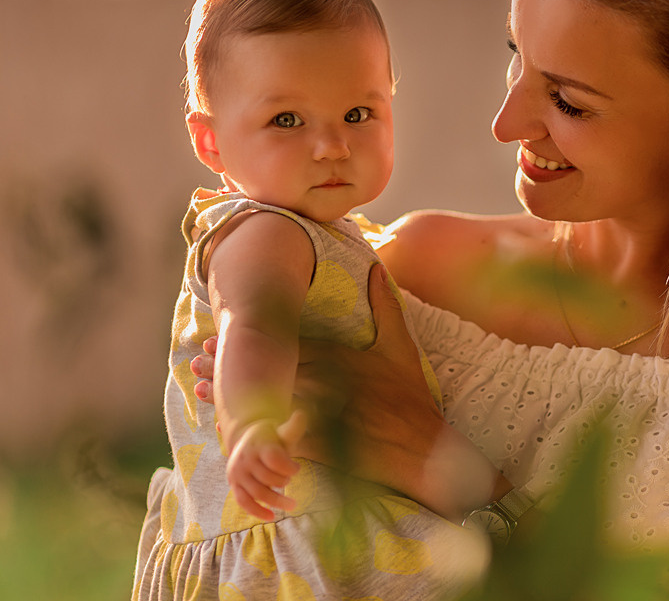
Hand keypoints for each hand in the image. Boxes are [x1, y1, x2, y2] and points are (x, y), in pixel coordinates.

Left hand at [193, 264, 506, 518]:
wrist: (421, 448)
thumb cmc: (411, 397)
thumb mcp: (401, 346)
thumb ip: (385, 307)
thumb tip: (376, 267)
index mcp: (336, 357)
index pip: (284, 344)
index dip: (251, 339)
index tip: (225, 333)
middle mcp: (319, 383)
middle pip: (264, 369)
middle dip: (231, 366)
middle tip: (199, 359)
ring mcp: (313, 414)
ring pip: (261, 402)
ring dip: (230, 397)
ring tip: (201, 391)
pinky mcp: (312, 446)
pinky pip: (273, 438)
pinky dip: (249, 434)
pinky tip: (227, 430)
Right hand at [225, 410, 304, 520]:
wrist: (248, 440)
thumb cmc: (271, 437)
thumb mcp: (282, 431)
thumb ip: (293, 427)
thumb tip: (301, 414)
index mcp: (259, 444)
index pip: (274, 459)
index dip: (289, 467)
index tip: (298, 469)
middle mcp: (246, 458)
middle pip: (267, 478)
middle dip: (283, 482)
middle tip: (290, 481)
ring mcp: (238, 473)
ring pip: (257, 492)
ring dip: (276, 501)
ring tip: (293, 504)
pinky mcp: (234, 484)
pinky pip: (243, 501)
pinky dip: (257, 511)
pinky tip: (272, 516)